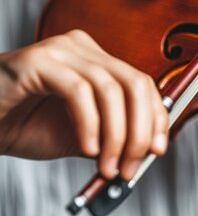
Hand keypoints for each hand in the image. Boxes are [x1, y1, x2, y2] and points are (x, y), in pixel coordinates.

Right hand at [0, 30, 168, 179]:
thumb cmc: (22, 124)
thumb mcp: (81, 135)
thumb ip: (113, 136)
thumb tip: (147, 151)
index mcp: (96, 60)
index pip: (142, 84)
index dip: (157, 118)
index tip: (158, 150)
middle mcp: (82, 48)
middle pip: (135, 84)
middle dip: (142, 130)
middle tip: (134, 165)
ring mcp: (61, 50)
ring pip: (111, 90)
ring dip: (117, 136)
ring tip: (108, 166)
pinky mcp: (38, 61)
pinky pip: (79, 92)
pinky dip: (90, 125)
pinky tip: (87, 148)